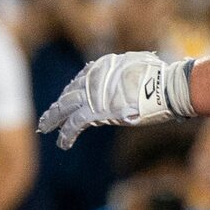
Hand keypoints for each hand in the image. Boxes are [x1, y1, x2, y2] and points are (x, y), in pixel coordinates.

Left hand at [38, 51, 194, 147]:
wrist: (164, 86)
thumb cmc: (161, 77)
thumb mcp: (142, 65)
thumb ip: (130, 70)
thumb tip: (137, 70)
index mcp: (103, 66)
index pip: (81, 80)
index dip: (71, 92)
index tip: (65, 100)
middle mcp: (93, 78)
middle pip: (69, 93)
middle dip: (58, 106)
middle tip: (47, 117)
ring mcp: (92, 94)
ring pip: (65, 108)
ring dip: (53, 119)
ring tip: (45, 129)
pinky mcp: (95, 111)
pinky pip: (74, 124)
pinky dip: (66, 134)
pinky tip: (62, 144)